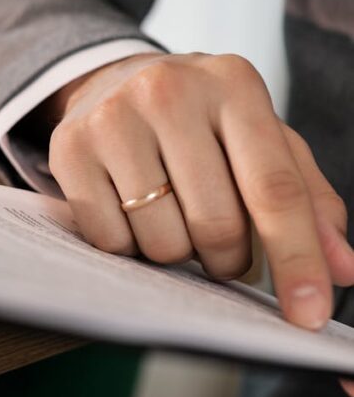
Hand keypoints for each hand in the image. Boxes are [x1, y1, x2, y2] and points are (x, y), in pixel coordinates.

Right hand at [45, 51, 353, 339]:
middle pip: (217, 225)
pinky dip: (130, 247)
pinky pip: (110, 241)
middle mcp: (170, 91)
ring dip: (177, 255)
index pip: (273, 188)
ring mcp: (113, 117)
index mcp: (234, 85)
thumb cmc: (204, 122)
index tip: (309, 315)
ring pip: (162, 241)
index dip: (296, 258)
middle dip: (228, 260)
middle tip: (222, 249)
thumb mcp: (264, 142)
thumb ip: (309, 200)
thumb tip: (343, 268)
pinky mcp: (70, 147)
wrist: (116, 82)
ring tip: (173, 218)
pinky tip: (132, 212)